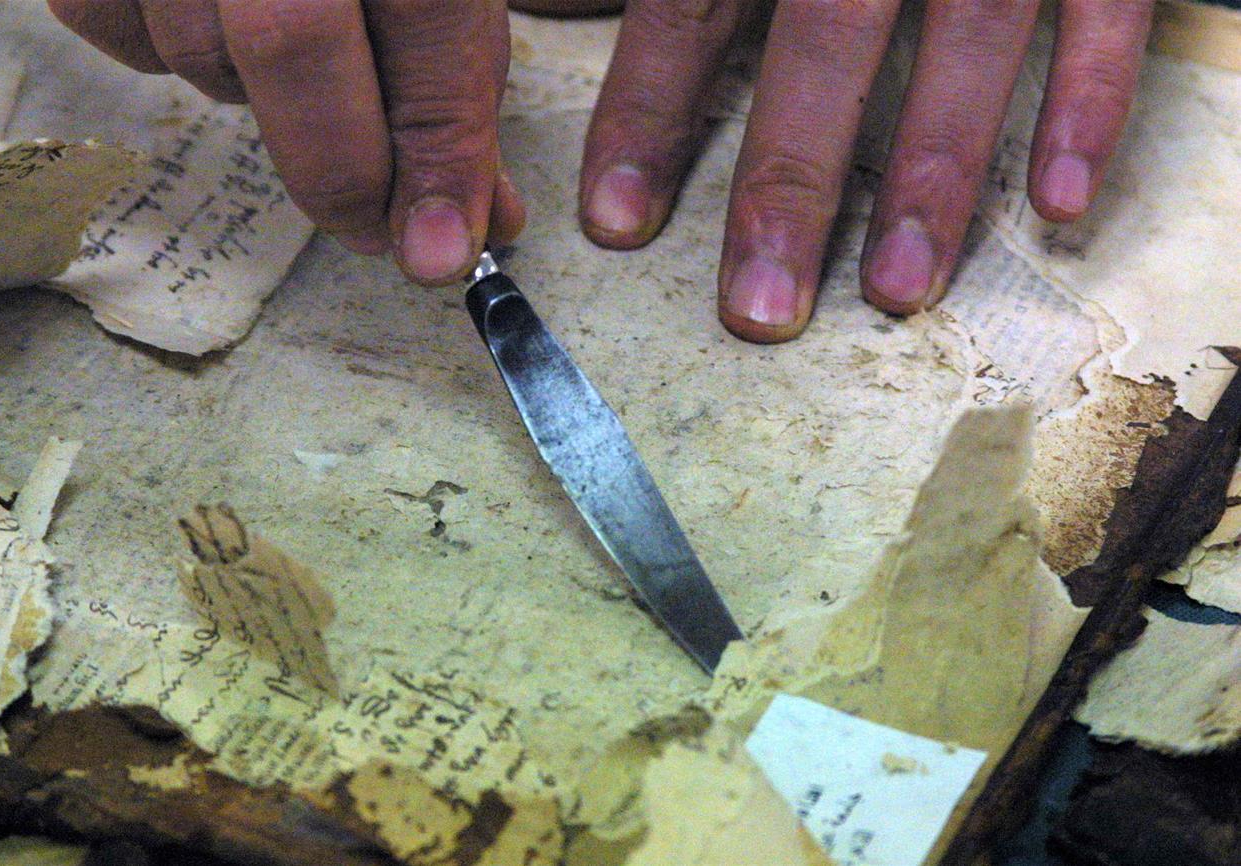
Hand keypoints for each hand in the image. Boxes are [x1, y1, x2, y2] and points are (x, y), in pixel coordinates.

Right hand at [48, 0, 524, 285]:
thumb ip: (460, 80)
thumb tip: (476, 221)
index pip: (425, 22)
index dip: (436, 153)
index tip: (439, 248)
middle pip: (291, 40)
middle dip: (341, 170)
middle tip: (373, 227)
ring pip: (199, 47)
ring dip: (258, 102)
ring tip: (298, 75)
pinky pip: (107, 22)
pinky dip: (161, 53)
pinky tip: (212, 29)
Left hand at [577, 0, 1153, 341]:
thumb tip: (582, 8)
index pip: (694, 1)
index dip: (650, 107)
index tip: (617, 218)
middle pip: (825, 39)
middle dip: (789, 178)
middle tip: (758, 308)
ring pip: (968, 35)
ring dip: (934, 172)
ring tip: (898, 291)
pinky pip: (1107, 10)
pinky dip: (1087, 102)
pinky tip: (1055, 202)